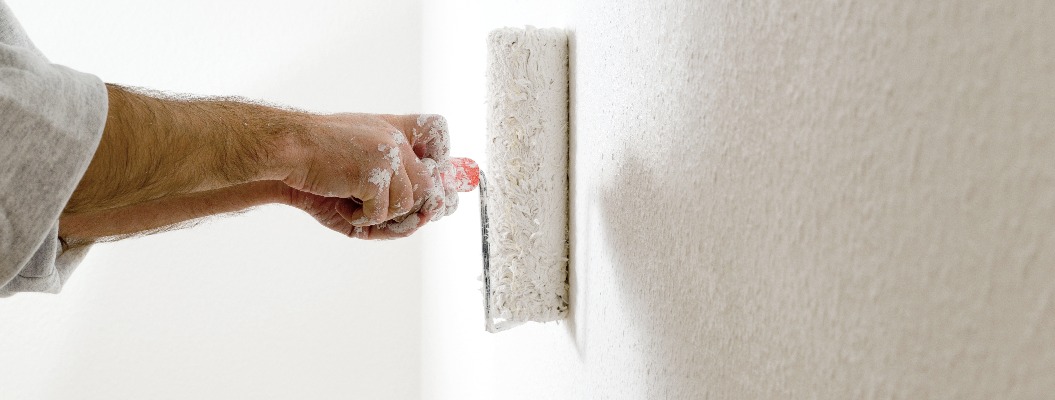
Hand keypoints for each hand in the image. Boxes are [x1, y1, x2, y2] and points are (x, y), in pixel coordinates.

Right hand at [274, 113, 458, 237]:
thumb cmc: (316, 161)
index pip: (436, 129)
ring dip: (380, 214)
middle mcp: (395, 139)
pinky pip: (383, 213)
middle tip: (381, 212)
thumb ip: (391, 178)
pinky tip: (342, 204)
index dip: (439, 156)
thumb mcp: (360, 160)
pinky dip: (361, 218)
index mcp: (392, 128)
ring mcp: (388, 156)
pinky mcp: (376, 174)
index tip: (425, 177)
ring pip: (408, 204)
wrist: (287, 150)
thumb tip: (426, 214)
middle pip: (429, 183)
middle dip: (412, 207)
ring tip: (352, 203)